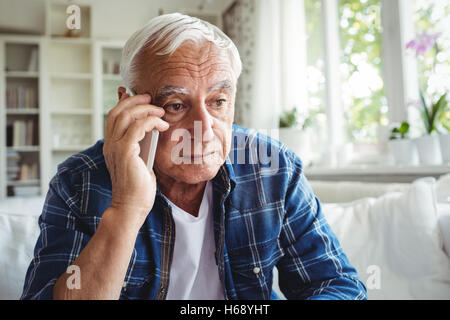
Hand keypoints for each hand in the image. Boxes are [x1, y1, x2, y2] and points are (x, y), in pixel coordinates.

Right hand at [103, 88, 168, 226]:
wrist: (131, 206)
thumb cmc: (138, 187)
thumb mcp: (140, 160)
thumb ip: (141, 145)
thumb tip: (150, 130)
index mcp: (111, 145)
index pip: (114, 116)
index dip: (125, 102)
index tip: (140, 97)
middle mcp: (109, 144)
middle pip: (118, 111)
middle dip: (136, 101)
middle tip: (152, 98)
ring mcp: (115, 148)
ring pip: (126, 116)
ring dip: (145, 109)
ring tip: (160, 111)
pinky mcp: (125, 152)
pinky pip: (136, 128)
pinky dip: (150, 121)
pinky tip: (162, 125)